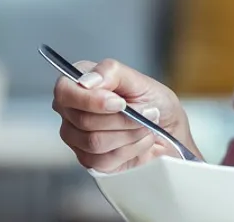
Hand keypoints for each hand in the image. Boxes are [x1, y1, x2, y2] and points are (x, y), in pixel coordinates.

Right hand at [51, 58, 200, 172]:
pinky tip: (140, 139)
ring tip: (145, 125)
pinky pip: (104, 160)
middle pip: (84, 121)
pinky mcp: (89, 161)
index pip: (64, 92)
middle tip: (145, 112)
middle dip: (123, 118)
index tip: (120, 102)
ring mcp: (77, 138)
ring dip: (129, 133)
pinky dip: (131, 149)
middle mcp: (71, 111)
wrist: (169, 128)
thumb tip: (87, 81)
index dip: (91, 100)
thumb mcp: (138, 80)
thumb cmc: (152, 100)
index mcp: (78, 84)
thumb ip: (111, 72)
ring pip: (94, 142)